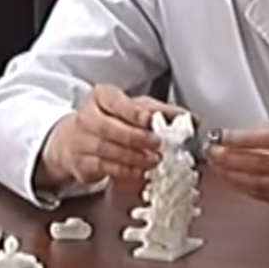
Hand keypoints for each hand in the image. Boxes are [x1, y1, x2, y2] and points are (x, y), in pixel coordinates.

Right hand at [34, 84, 190, 188]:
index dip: (133, 112)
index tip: (150, 119)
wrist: (76, 139)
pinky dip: (124, 170)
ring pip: (106, 149)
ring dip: (133, 156)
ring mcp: (80, 141)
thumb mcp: (137, 108)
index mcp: (102, 97)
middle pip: (109, 127)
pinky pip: (103, 167)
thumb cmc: (112, 119)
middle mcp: (86, 116)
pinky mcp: (81, 163)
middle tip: (158, 144)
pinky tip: (139, 170)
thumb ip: (163, 112)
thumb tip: (192, 120)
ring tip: (154, 159)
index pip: (116, 102)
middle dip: (136, 137)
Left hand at [207, 118, 268, 208]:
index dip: (243, 138)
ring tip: (216, 163)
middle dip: (230, 158)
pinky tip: (232, 177)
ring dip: (232, 174)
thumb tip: (237, 134)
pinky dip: (243, 186)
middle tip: (212, 150)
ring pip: (259, 183)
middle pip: (261, 165)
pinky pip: (263, 194)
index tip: (222, 135)